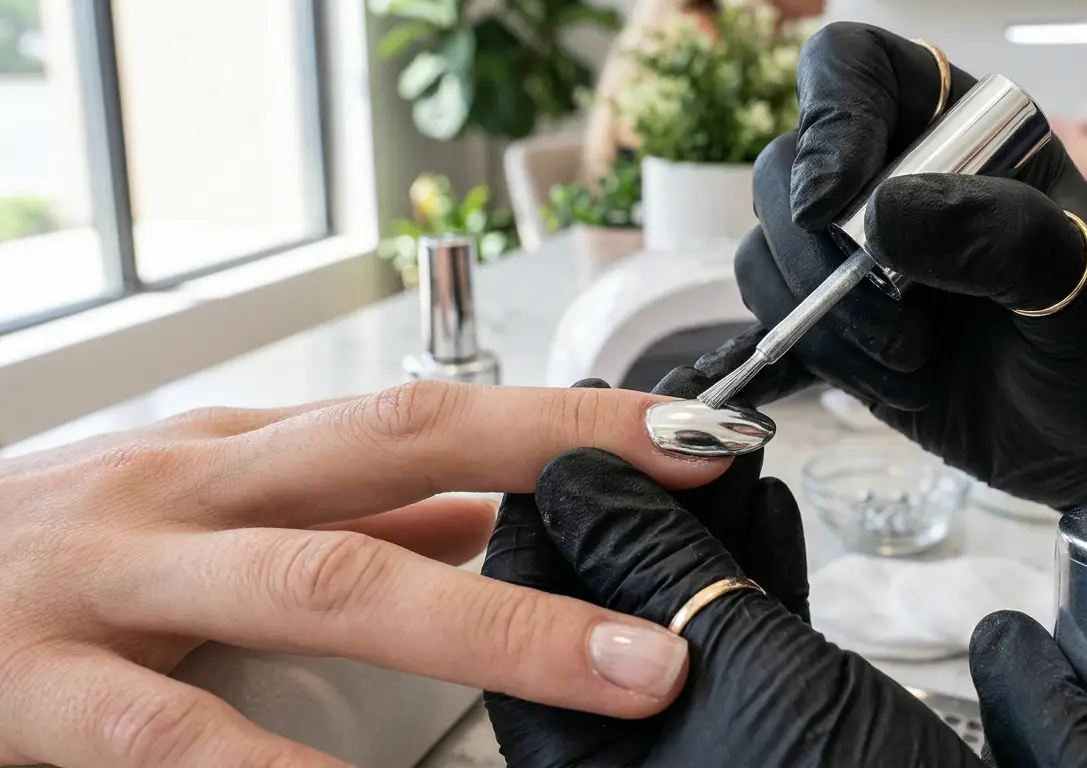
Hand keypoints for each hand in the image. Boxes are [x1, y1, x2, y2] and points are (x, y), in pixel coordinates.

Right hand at [0, 381, 727, 767]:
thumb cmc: (62, 551)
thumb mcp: (210, 511)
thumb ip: (348, 515)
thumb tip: (491, 515)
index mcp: (244, 454)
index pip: (431, 412)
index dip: (568, 421)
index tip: (697, 438)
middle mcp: (196, 491)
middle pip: (396, 452)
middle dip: (555, 466)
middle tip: (701, 498)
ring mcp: (118, 580)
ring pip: (322, 581)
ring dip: (487, 624)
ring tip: (619, 670)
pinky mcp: (38, 687)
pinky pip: (176, 736)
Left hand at [482, 377, 983, 766]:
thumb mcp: (743, 665)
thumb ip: (653, 568)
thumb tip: (578, 478)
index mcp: (588, 761)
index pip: (529, 612)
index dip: (559, 507)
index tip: (585, 425)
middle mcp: (634, 754)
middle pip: (607, 601)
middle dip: (647, 500)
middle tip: (667, 419)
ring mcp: (704, 740)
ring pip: (681, 608)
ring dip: (706, 520)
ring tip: (723, 442)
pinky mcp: (773, 727)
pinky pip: (742, 633)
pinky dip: (755, 566)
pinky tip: (765, 506)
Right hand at [724, 22, 1086, 509]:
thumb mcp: (1084, 278)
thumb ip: (998, 234)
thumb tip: (882, 219)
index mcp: (958, 129)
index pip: (853, 68)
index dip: (828, 118)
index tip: (832, 200)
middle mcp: (893, 180)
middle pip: (785, 168)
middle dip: (820, 251)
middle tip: (894, 308)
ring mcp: (857, 256)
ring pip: (769, 251)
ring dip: (825, 318)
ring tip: (913, 358)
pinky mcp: (836, 325)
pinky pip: (778, 322)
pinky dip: (823, 357)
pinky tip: (894, 380)